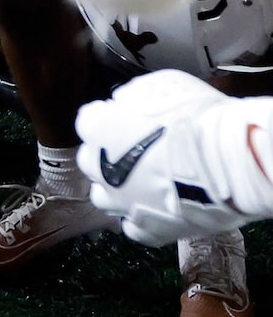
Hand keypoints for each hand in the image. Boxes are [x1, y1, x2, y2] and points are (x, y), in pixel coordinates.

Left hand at [77, 68, 272, 244]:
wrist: (228, 162)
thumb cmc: (196, 118)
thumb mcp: (161, 87)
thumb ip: (133, 95)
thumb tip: (122, 102)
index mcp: (98, 130)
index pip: (88, 122)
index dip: (108, 118)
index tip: (126, 117)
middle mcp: (99, 168)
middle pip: (91, 160)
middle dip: (106, 154)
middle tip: (135, 150)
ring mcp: (121, 202)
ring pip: (104, 197)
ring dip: (116, 188)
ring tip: (142, 182)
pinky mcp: (146, 228)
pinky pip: (134, 226)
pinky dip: (141, 217)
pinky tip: (157, 207)